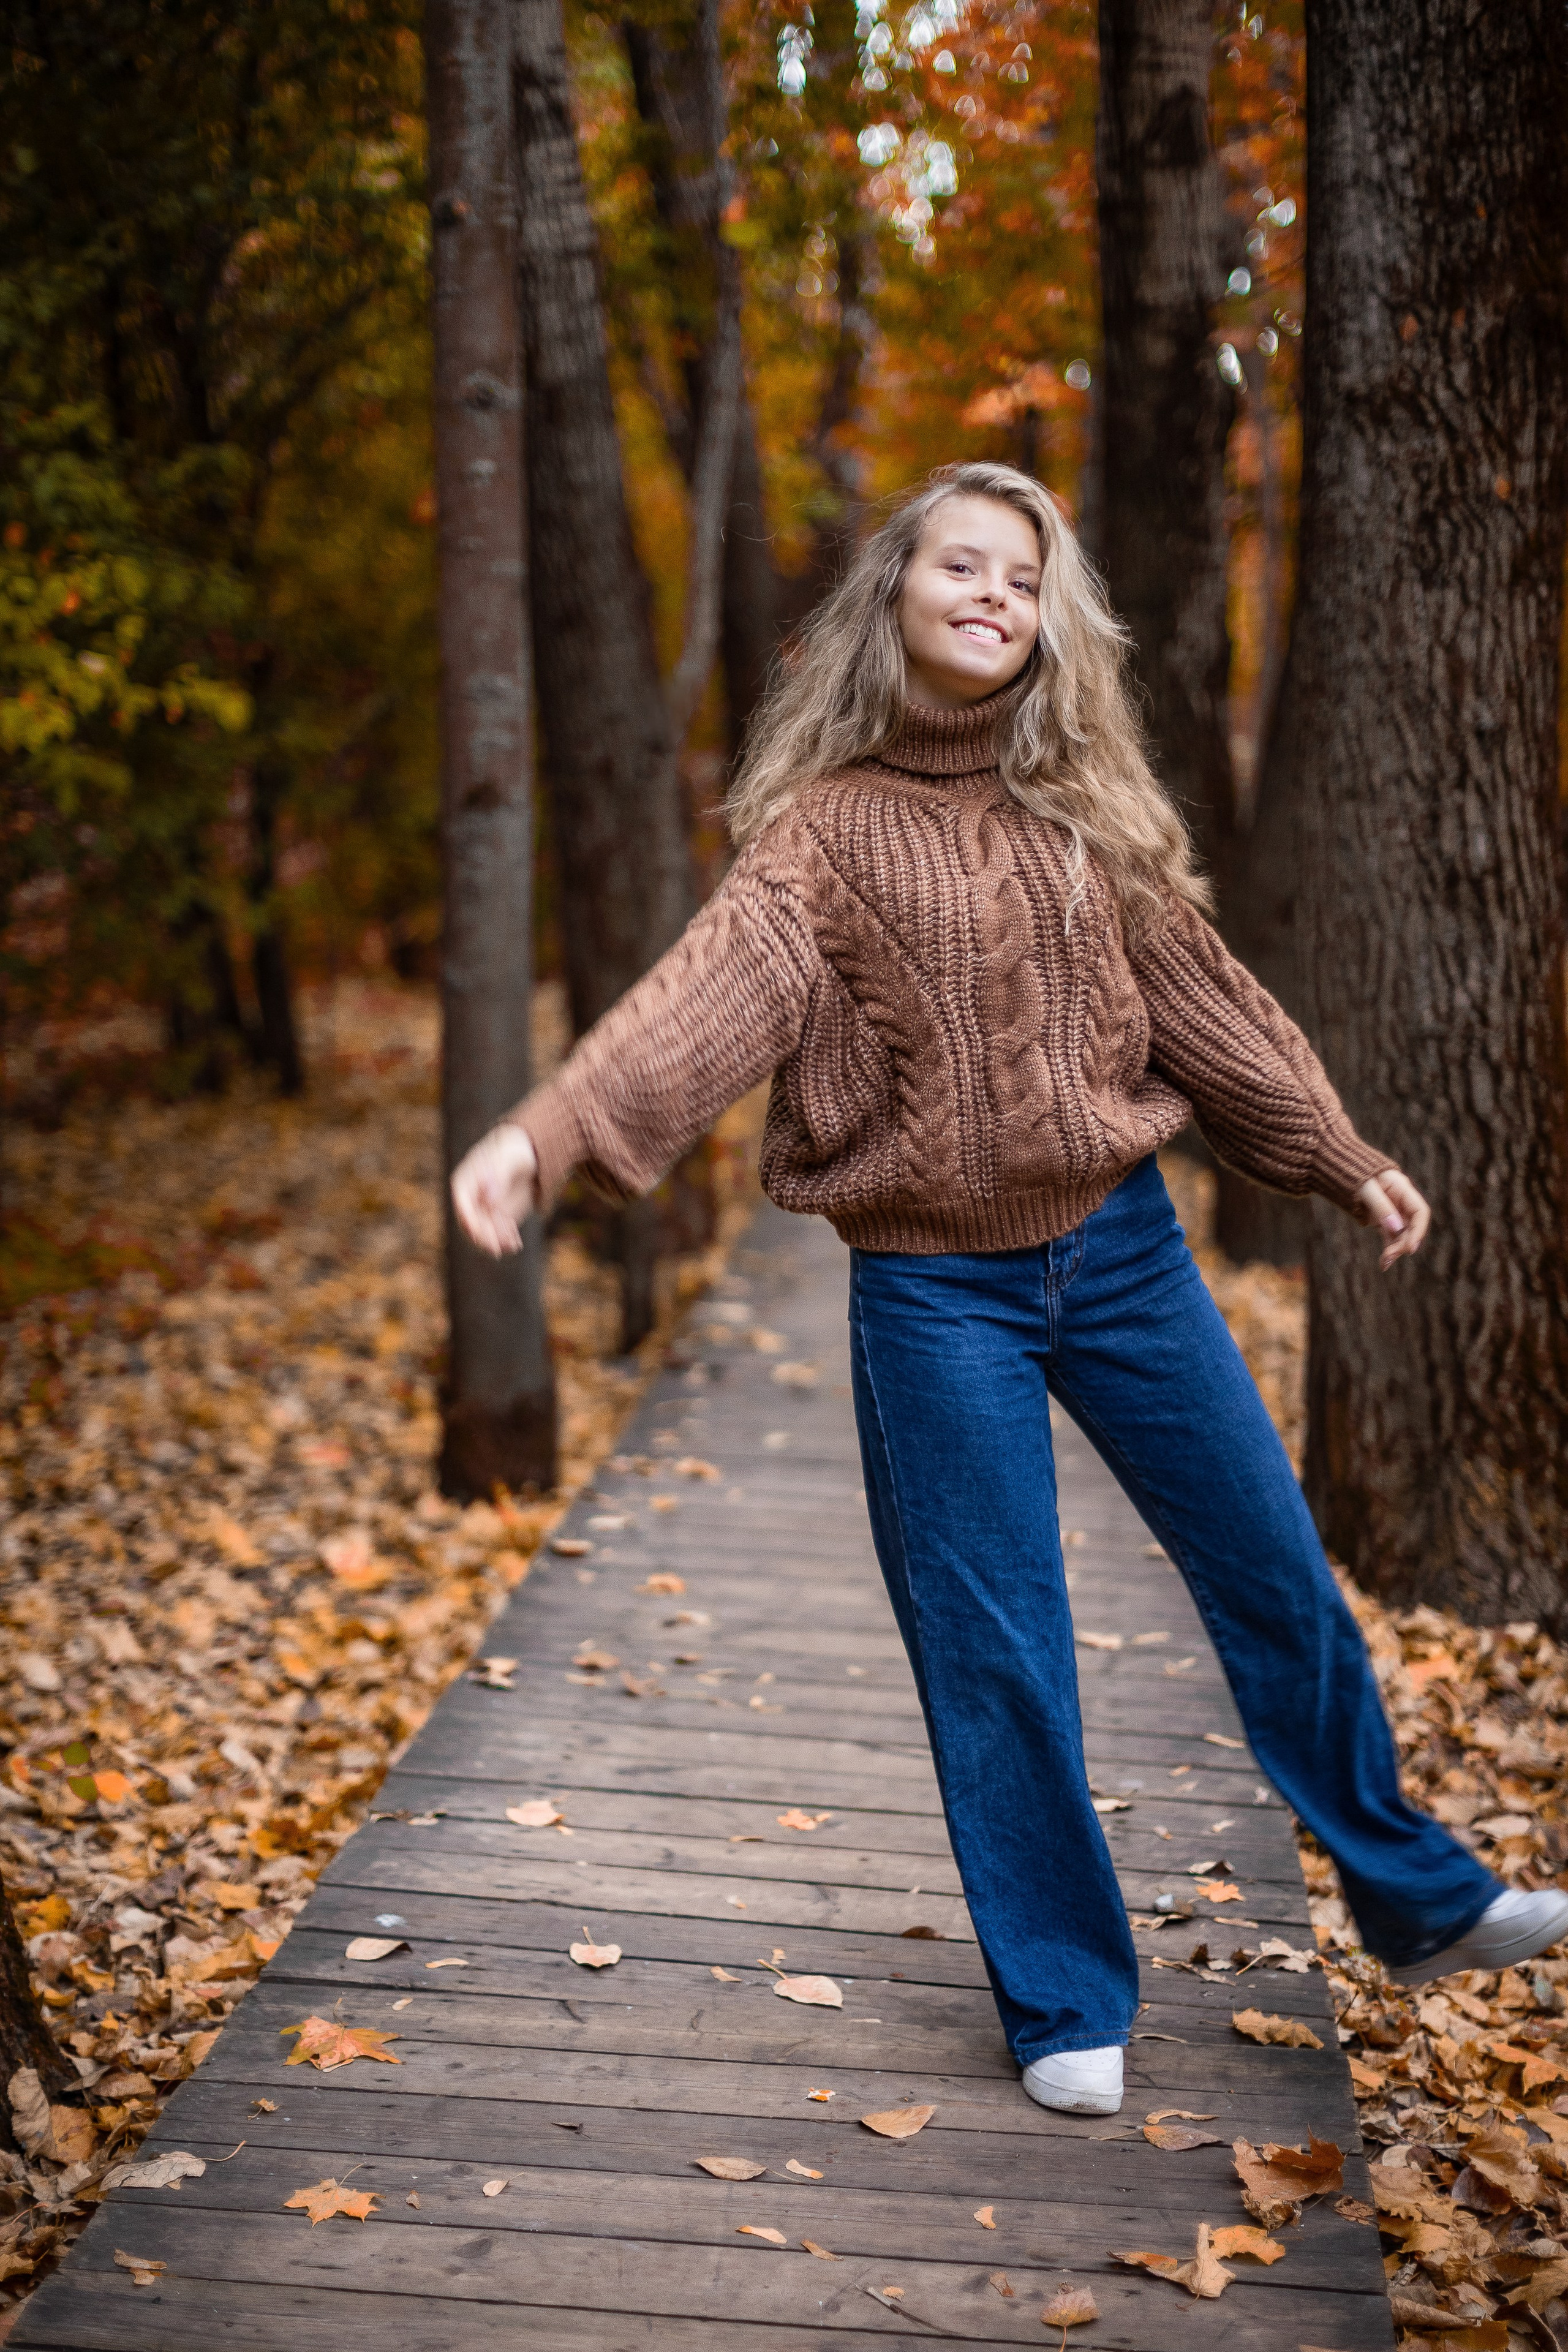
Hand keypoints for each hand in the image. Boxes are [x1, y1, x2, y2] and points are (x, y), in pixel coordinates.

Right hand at [451, 1123, 536, 1257]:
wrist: (529, 1153)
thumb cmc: (516, 1149)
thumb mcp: (511, 1157)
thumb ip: (499, 1174)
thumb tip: (488, 1197)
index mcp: (467, 1179)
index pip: (462, 1202)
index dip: (468, 1219)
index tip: (478, 1233)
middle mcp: (472, 1197)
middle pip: (471, 1222)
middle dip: (484, 1236)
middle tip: (500, 1244)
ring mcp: (484, 1208)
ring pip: (483, 1232)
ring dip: (496, 1240)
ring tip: (513, 1242)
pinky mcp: (497, 1216)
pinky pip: (496, 1234)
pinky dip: (505, 1241)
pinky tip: (516, 1243)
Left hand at [1355, 1167, 1429, 1269]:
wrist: (1335, 1167)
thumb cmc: (1350, 1173)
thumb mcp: (1365, 1189)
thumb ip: (1381, 1206)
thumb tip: (1396, 1228)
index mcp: (1401, 1188)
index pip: (1419, 1211)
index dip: (1419, 1230)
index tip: (1410, 1248)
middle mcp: (1400, 1200)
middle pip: (1411, 1226)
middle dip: (1403, 1243)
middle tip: (1389, 1257)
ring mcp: (1391, 1209)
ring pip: (1401, 1233)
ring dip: (1395, 1249)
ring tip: (1384, 1263)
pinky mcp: (1381, 1217)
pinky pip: (1389, 1235)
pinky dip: (1388, 1247)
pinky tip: (1384, 1262)